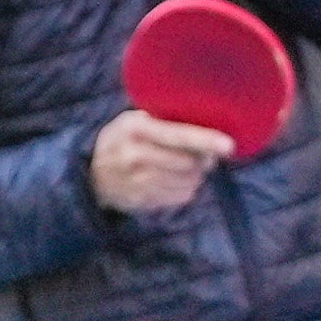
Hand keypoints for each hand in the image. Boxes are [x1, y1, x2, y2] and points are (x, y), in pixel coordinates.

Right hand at [90, 110, 238, 215]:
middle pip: (189, 162)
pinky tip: (176, 180)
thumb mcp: (133, 121)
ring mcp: (138, 181)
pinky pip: (181, 196)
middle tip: (205, 155)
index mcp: (136, 128)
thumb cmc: (122, 140)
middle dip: (204, 159)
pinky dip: (186, 188)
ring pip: (188, 181)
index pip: (178, 135)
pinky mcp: (143, 200)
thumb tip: (208, 124)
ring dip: (196, 175)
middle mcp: (136, 155)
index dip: (206, 139)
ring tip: (187, 167)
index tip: (229, 145)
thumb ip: (164, 120)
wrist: (91, 175)